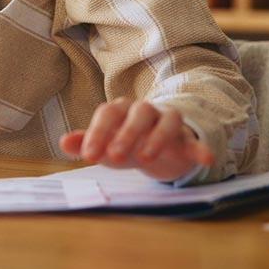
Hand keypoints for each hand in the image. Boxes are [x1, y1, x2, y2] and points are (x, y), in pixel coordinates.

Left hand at [58, 98, 214, 181]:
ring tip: (145, 158)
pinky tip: (205, 158)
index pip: (107, 114)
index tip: (88, 156)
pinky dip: (200, 148)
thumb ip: (85, 143)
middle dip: (125, 134)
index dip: (96, 132)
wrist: (157, 150)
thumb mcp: (105, 146)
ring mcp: (167, 121)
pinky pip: (195, 140)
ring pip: (166, 119)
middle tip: (113, 157)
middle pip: (137, 113)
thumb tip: (63, 142)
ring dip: (157, 137)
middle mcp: (144, 111)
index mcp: (120, 110)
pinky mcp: (187, 137)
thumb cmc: (125, 144)